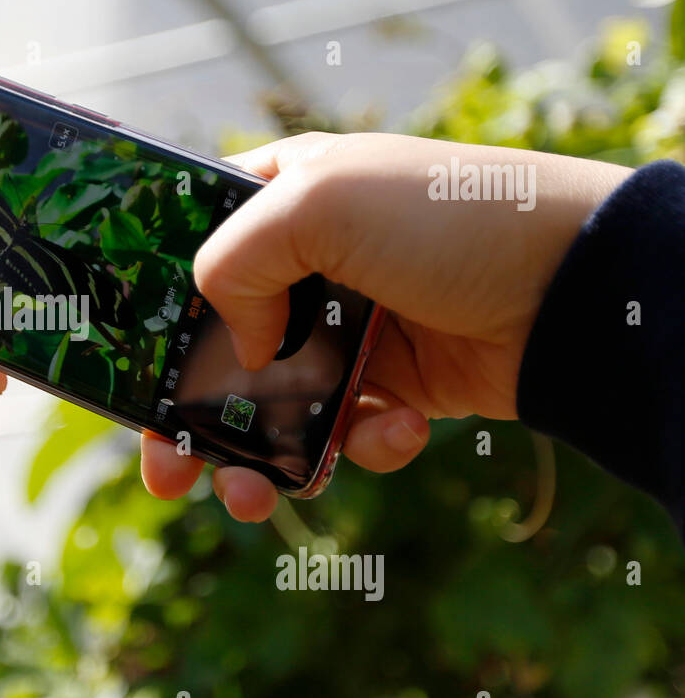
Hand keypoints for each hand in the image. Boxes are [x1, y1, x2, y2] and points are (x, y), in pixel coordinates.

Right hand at [141, 131, 631, 521]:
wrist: (573, 286)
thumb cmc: (448, 219)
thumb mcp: (318, 201)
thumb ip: (235, 262)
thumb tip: (242, 349)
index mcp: (278, 200)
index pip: (187, 253)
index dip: (151, 316)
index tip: (124, 378)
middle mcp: (305, 264)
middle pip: (215, 349)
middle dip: (184, 418)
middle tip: (166, 473)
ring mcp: (347, 326)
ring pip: (270, 405)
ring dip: (253, 458)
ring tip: (250, 498)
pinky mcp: (392, 382)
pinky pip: (343, 431)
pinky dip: (356, 447)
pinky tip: (393, 433)